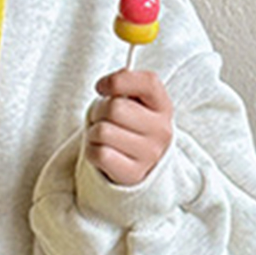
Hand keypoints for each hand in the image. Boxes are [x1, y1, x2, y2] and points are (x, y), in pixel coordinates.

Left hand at [85, 71, 173, 186]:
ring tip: (102, 136)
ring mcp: (149, 154)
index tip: (102, 87)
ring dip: (93, 132)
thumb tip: (108, 83)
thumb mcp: (135, 102)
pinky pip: (99, 154)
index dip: (117, 80)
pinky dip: (91, 151)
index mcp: (163, 107)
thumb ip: (126, 85)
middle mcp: (161, 131)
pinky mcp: (133, 173)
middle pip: (115, 108)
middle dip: (99, 111)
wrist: (140, 165)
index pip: (148, 82)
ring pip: (102, 132)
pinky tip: (102, 151)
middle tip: (102, 118)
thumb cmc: (131, 126)